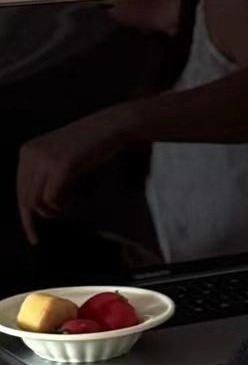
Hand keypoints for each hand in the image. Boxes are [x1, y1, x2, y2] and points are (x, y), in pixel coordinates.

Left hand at [16, 108, 128, 243]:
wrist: (111, 127)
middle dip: (30, 220)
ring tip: (61, 210)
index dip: (23, 212)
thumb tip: (42, 202)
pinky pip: (51, 197)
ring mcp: (45, 159)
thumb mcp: (62, 158)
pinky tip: (65, 203)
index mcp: (28, 151)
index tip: (30, 230)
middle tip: (35, 237)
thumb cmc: (92, 144)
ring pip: (34, 200)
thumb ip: (47, 174)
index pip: (18, 188)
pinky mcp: (62, 166)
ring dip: (48, 212)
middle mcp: (31, 154)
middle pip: (23, 196)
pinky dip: (57, 206)